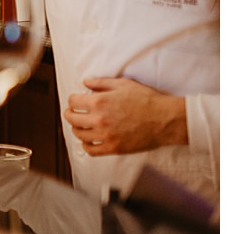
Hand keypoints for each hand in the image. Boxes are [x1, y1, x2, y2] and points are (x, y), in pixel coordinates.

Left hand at [64, 75, 188, 154]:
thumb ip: (100, 83)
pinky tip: (89, 141)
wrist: (164, 120)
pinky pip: (92, 151)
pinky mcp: (115, 149)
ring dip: (77, 129)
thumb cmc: (146, 100)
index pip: (73, 101)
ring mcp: (106, 136)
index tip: (76, 101)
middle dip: (70, 113)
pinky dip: (86, 146)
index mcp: (99, 102)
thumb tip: (85, 82)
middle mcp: (99, 119)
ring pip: (79, 135)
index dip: (72, 100)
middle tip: (73, 112)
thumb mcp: (122, 84)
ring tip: (80, 126)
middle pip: (72, 118)